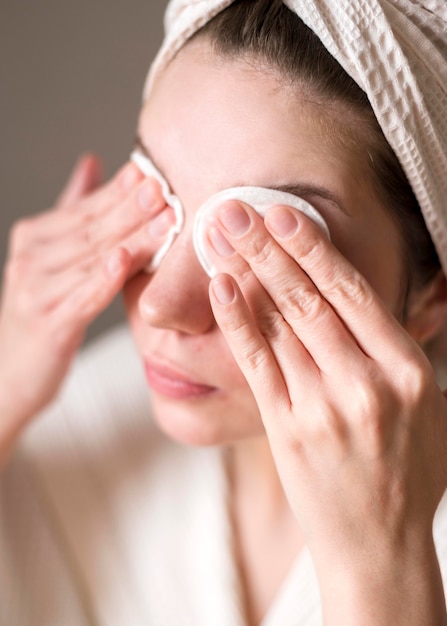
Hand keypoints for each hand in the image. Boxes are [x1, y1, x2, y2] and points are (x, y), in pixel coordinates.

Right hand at [0, 153, 170, 445]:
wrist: (9, 370)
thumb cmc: (42, 310)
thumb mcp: (53, 257)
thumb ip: (72, 209)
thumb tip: (92, 161)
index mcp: (35, 237)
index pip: (85, 209)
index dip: (120, 191)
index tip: (151, 172)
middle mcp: (31, 259)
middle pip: (92, 231)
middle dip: (132, 209)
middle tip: (164, 188)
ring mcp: (36, 292)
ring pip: (94, 261)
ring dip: (133, 240)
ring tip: (166, 221)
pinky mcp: (48, 325)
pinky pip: (83, 298)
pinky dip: (104, 279)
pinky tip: (126, 260)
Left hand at [207, 200, 446, 622]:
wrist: (381, 544)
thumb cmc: (409, 471)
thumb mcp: (433, 406)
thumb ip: (408, 352)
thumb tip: (395, 301)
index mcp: (408, 372)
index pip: (355, 294)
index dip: (316, 249)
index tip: (286, 213)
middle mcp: (367, 385)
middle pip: (310, 300)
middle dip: (269, 247)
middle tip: (236, 207)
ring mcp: (324, 408)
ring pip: (281, 324)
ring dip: (248, 272)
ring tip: (221, 233)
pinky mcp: (288, 429)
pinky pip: (258, 365)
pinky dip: (238, 322)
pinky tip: (221, 287)